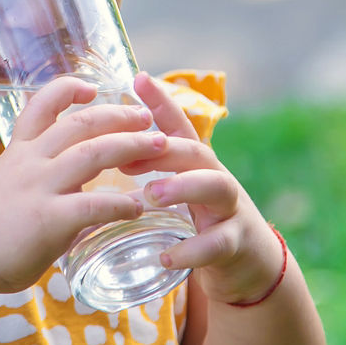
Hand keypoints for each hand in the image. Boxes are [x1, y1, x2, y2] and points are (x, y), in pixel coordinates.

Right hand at [0, 76, 167, 292]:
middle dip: (120, 116)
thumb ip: (42, 181)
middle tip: (147, 118)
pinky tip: (139, 208)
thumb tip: (78, 188)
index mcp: (18, 151)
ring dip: (131, 146)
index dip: (68, 89)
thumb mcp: (7, 188)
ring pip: (93, 153)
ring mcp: (39, 187)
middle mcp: (30, 161)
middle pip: (81, 123)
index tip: (92, 87)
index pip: (42, 104)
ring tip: (159, 147)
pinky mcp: (49, 219)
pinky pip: (95, 204)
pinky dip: (122, 203)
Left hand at [127, 72, 285, 305]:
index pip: (179, 126)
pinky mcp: (237, 244)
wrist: (249, 265)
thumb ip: (146, 176)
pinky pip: (218, 244)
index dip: (161, 102)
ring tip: (152, 195)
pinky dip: (192, 251)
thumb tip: (96, 159)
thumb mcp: (178, 191)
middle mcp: (216, 178)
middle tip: (129, 159)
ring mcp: (230, 209)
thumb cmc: (202, 220)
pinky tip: (166, 258)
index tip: (137, 79)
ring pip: (216, 186)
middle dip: (166, 150)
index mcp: (196, 164)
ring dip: (184, 187)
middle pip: (197, 151)